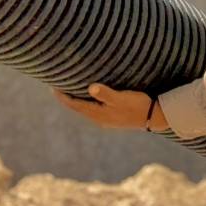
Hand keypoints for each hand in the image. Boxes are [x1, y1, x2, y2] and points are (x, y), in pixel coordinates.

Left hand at [53, 83, 169, 131]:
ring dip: (76, 100)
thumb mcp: (121, 97)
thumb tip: (90, 87)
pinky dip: (86, 102)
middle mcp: (99, 118)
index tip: (52, 87)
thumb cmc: (137, 105)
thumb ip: (106, 93)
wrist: (153, 118)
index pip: (74, 105)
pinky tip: (89, 96)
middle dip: (66, 98)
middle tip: (56, 86)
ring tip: (69, 90)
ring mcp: (106, 119)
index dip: (62, 96)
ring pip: (85, 109)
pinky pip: (93, 109)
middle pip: (77, 108)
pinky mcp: (112, 117)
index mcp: (98, 114)